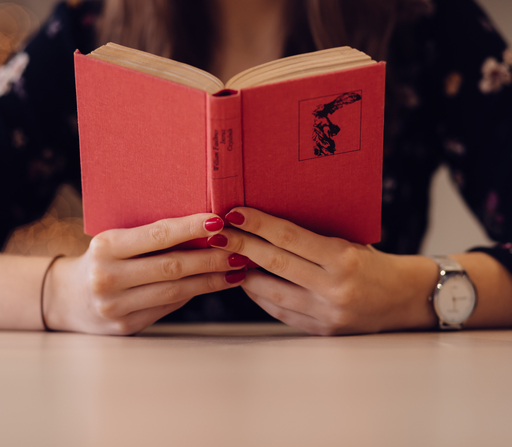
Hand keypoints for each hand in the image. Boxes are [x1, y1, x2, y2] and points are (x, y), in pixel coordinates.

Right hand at [44, 214, 248, 334]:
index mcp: (105, 247)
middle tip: (240, 251)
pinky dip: (193, 293)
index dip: (190, 228)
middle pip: (172, 267)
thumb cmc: (101, 260)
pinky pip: (168, 307)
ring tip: (235, 270)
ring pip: (175, 291)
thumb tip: (204, 230)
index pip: (157, 235)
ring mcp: (115, 306)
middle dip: (211, 258)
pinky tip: (213, 284)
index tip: (219, 220)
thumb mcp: (115, 241)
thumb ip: (150, 238)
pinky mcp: (126, 326)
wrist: (66, 298)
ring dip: (210, 280)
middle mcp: (108, 278)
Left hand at [209, 208, 438, 334]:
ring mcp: (326, 313)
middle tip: (218, 233)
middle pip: (274, 263)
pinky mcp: (321, 330)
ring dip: (244, 274)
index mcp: (343, 259)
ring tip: (226, 257)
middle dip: (241, 245)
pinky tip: (248, 282)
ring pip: (271, 292)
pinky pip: (280, 312)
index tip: (234, 213)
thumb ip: (313, 238)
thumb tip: (269, 224)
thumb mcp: (350, 242)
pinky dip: (261, 296)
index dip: (258, 224)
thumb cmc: (375, 263)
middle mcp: (333, 288)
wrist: (405, 299)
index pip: (289, 237)